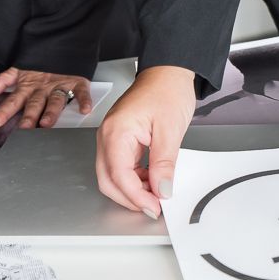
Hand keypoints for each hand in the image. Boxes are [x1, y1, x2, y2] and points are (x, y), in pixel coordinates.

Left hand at [0, 68, 92, 128]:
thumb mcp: (19, 70)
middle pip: (35, 104)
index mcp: (29, 85)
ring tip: (47, 122)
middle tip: (24, 128)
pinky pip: (80, 92)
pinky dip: (83, 100)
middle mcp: (43, 88)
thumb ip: (2, 81)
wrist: (63, 43)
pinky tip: (84, 109)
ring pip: (55, 100)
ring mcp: (60, 85)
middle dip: (29, 116)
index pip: (13, 100)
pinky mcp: (77, 82)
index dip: (4, 111)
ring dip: (52, 111)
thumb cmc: (42, 61)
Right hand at [96, 66, 196, 217]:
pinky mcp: (119, 140)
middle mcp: (108, 136)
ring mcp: (111, 138)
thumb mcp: (171, 130)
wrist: (168, 72)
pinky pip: (120, 167)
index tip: (154, 207)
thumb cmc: (167, 90)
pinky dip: (134, 179)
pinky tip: (152, 180)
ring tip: (156, 193)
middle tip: (154, 207)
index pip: (118, 175)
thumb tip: (161, 189)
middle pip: (108, 180)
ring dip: (132, 190)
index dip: (136, 196)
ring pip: (112, 176)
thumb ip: (164, 163)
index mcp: (117, 131)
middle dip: (129, 198)